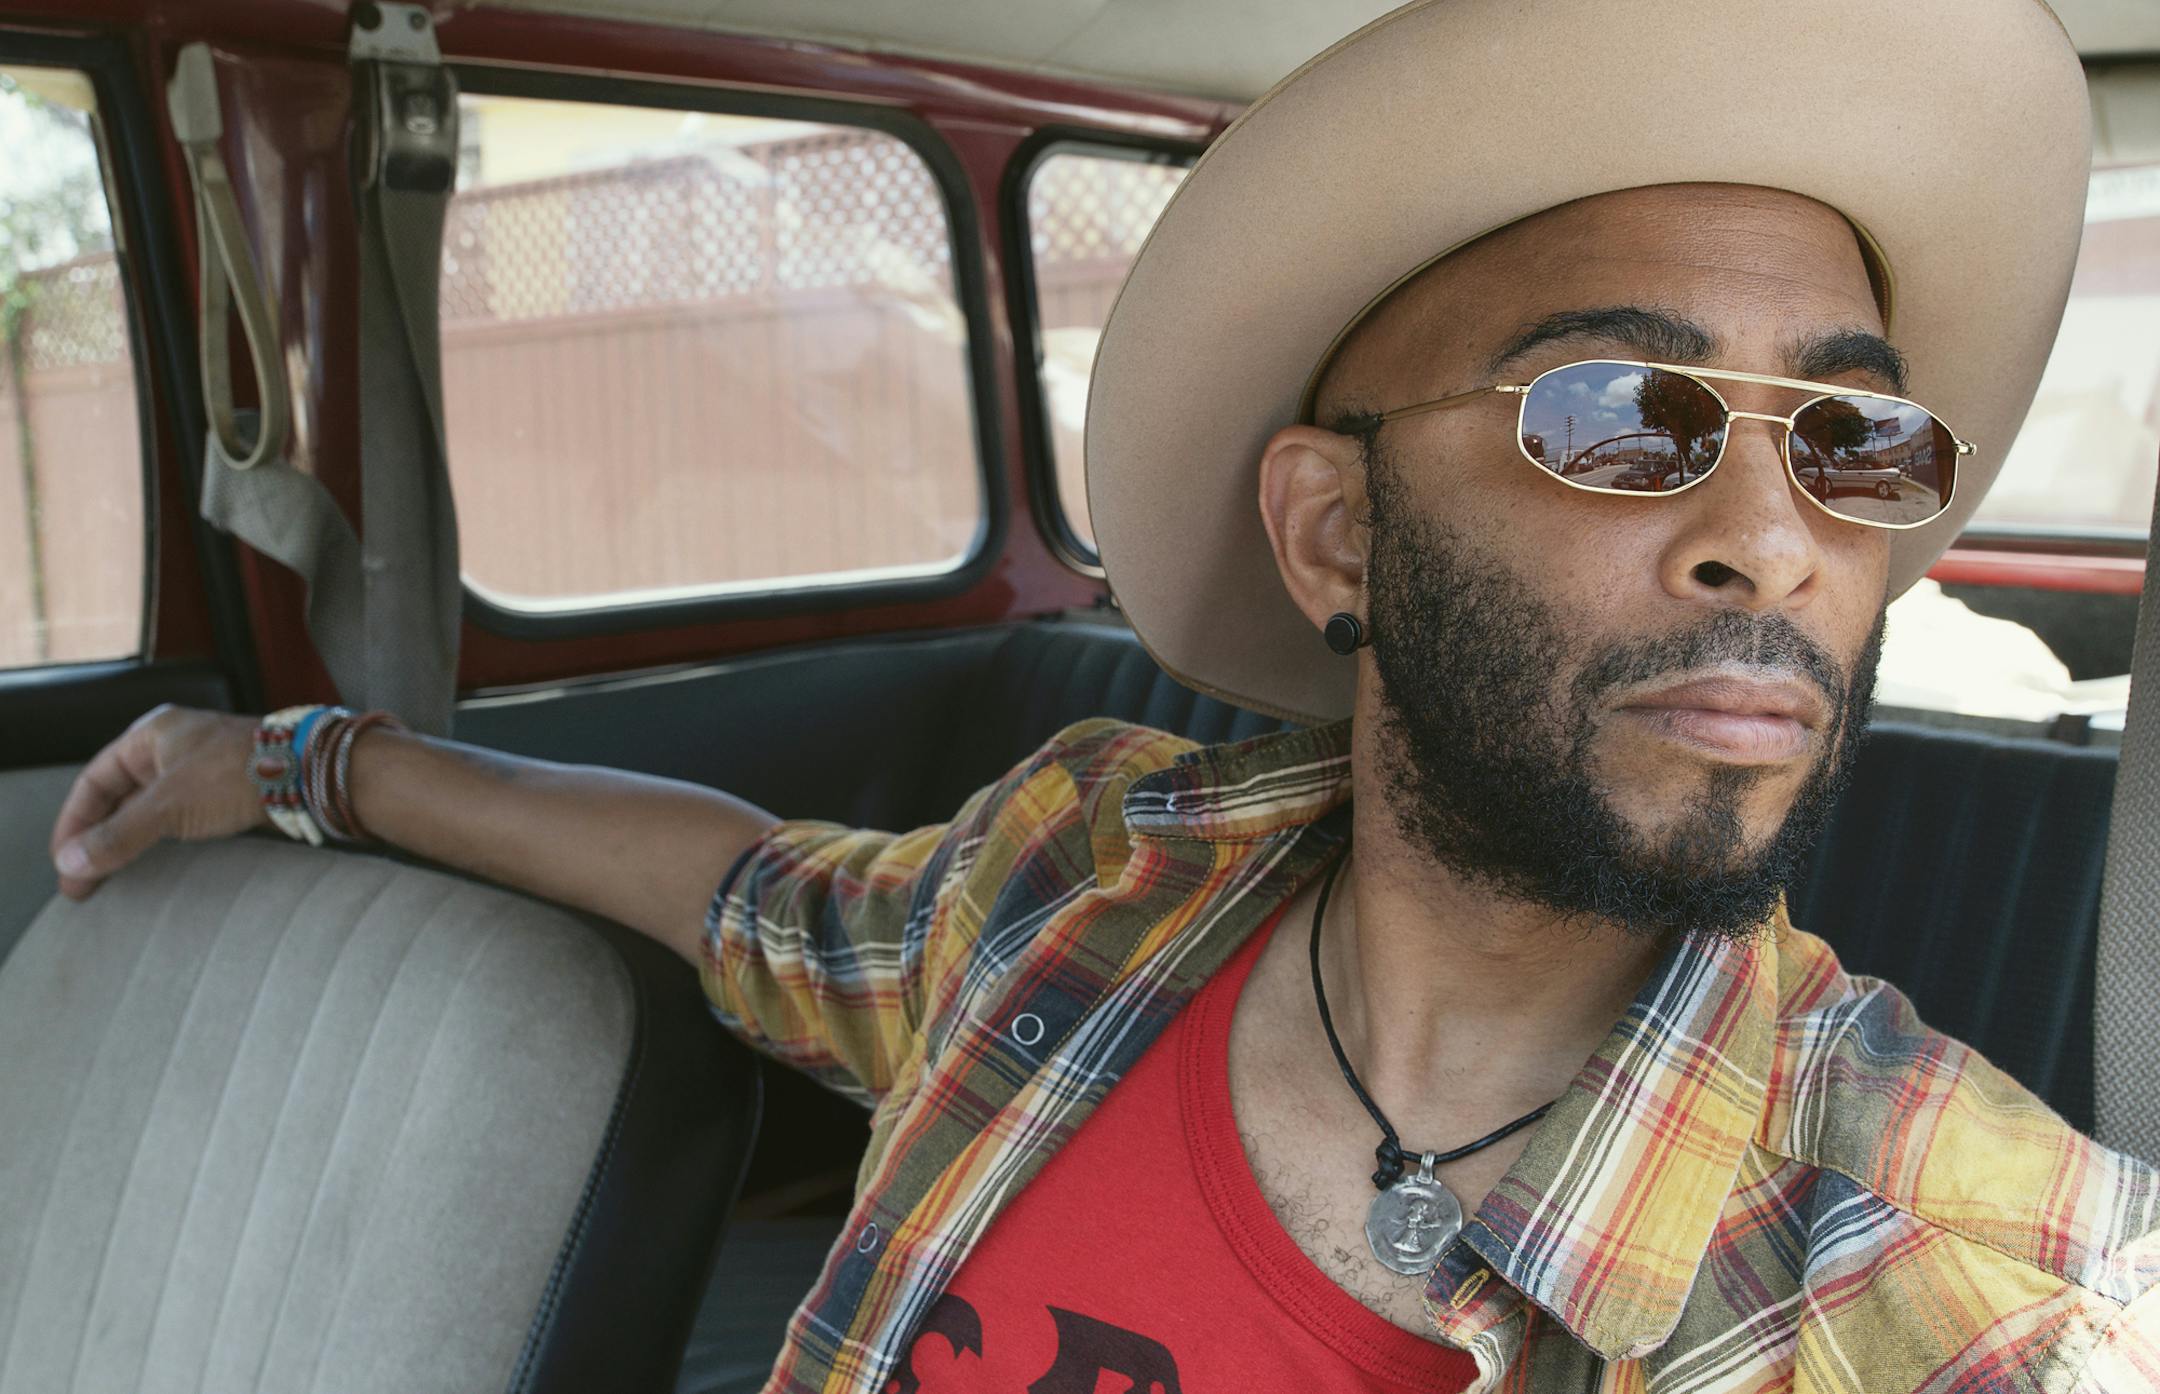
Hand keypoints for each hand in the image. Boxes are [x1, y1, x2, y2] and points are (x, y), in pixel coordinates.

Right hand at [49, 705, 266, 898]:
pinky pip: (176, 818)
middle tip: (81, 880)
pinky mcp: (224, 790)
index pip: (94, 781)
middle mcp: (172, 746)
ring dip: (125, 842)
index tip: (64, 861)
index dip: (74, 823)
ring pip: (147, 809)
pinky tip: (150, 863)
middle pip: (118, 796)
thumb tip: (73, 864)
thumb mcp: (169, 806)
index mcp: (151, 735)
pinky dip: (157, 840)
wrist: (311, 773)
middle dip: (97, 838)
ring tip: (107, 879)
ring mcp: (199, 768)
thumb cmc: (242, 772)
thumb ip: (119, 835)